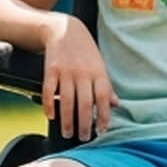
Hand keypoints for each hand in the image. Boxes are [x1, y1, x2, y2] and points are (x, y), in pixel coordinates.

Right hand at [42, 13, 115, 140]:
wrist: (65, 29)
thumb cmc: (85, 50)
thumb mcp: (100, 65)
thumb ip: (106, 85)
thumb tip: (116, 104)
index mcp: (98, 73)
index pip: (103, 99)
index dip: (103, 116)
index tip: (101, 131)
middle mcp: (83, 73)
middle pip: (85, 103)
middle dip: (84, 123)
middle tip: (83, 137)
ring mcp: (66, 72)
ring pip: (67, 101)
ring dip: (67, 120)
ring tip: (67, 133)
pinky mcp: (50, 70)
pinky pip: (49, 91)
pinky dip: (49, 105)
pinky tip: (50, 116)